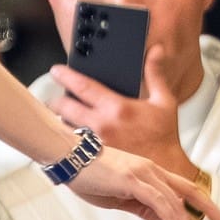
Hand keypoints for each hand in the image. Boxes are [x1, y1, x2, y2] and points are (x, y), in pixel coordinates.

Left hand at [51, 49, 197, 184]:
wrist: (165, 169)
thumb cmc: (163, 137)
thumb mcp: (163, 101)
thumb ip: (155, 74)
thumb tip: (155, 51)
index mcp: (117, 108)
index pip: (83, 87)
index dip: (66, 76)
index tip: (56, 70)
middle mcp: (102, 125)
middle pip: (65, 107)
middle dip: (56, 100)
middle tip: (54, 97)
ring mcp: (94, 143)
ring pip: (65, 126)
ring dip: (61, 119)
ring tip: (62, 114)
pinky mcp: (92, 158)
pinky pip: (71, 144)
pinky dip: (68, 136)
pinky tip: (69, 133)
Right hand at [67, 140, 219, 219]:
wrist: (67, 156)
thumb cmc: (86, 175)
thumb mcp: (117, 196)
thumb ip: (141, 206)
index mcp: (149, 172)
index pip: (182, 188)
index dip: (201, 202)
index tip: (214, 218)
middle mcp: (152, 170)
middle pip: (190, 191)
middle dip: (210, 209)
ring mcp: (144, 174)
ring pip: (175, 205)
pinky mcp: (134, 180)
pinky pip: (160, 204)